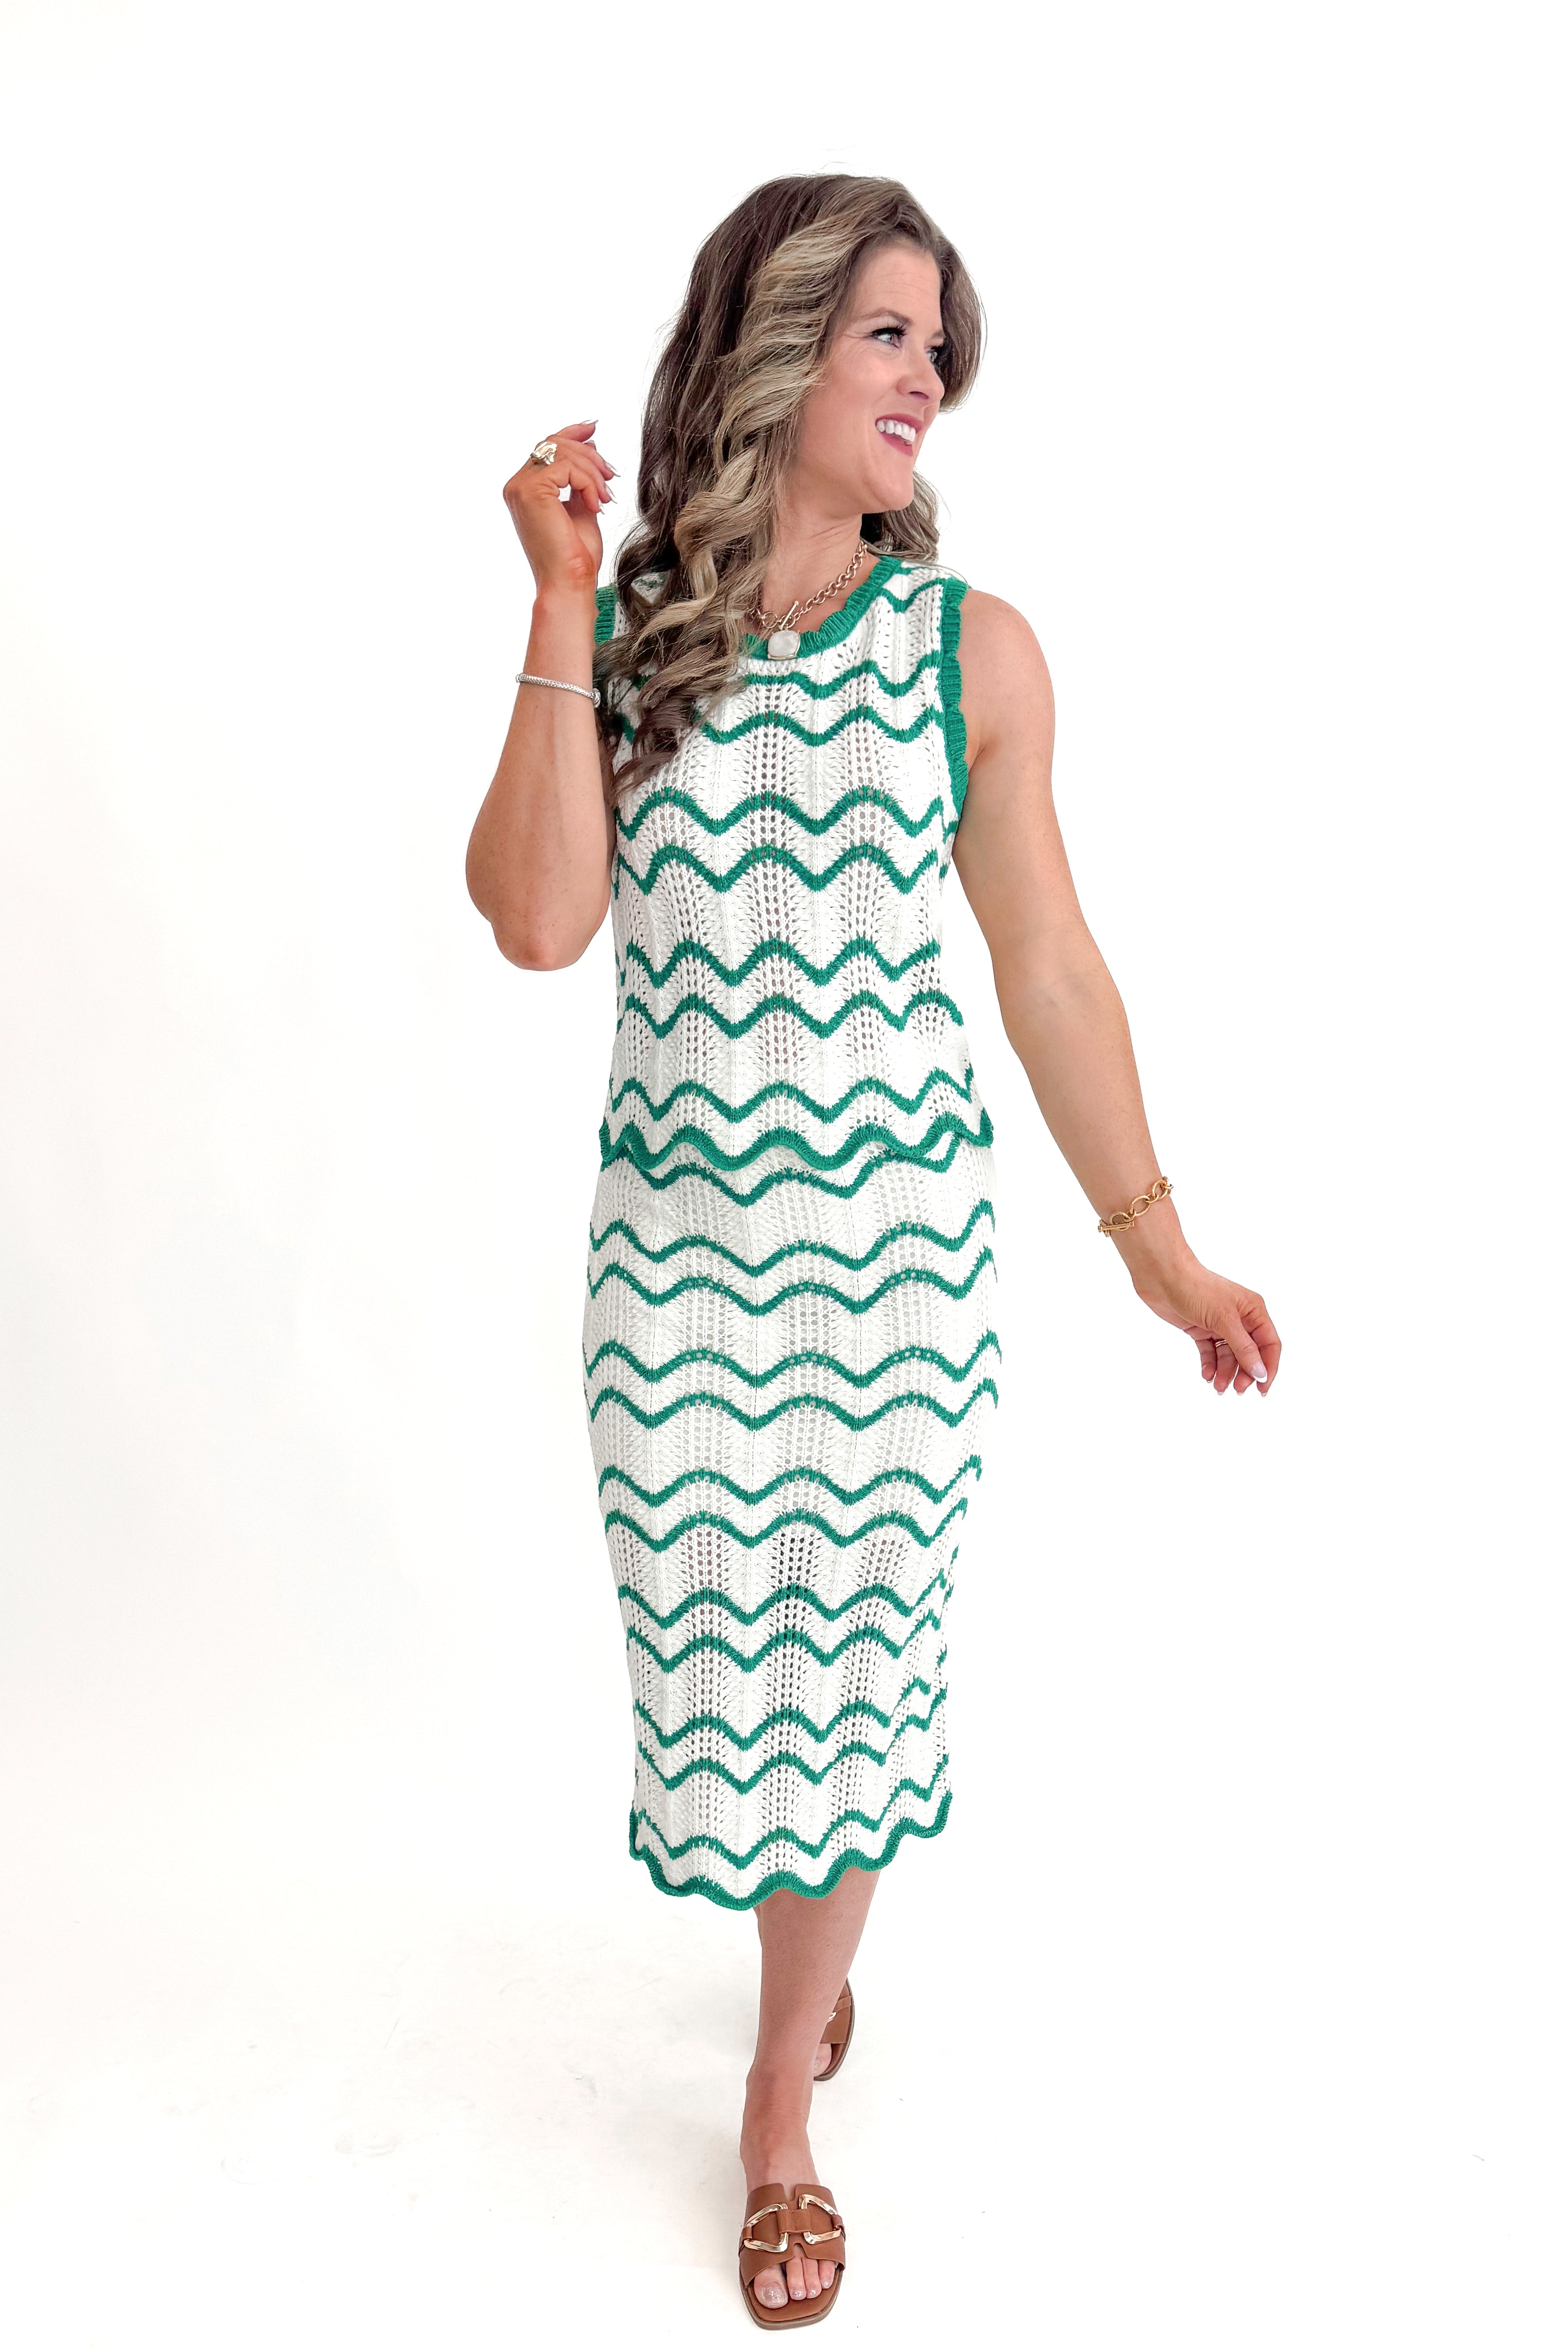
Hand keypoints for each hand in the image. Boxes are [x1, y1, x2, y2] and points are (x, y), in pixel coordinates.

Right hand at [502, 420, 615, 598]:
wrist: (569, 583)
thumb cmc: (575, 557)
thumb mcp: (581, 508)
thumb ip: (581, 479)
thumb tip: (591, 446)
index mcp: (525, 490)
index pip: (546, 448)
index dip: (570, 433)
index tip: (593, 429)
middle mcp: (517, 486)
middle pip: (555, 444)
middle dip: (589, 455)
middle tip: (610, 476)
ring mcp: (520, 487)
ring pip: (563, 453)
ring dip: (593, 471)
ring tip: (605, 497)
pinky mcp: (531, 491)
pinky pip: (567, 468)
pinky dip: (588, 483)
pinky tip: (595, 505)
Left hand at [1120, 1232, 1280, 1396]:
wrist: (1162, 1277)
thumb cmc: (1196, 1289)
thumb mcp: (1224, 1320)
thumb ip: (1243, 1348)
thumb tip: (1261, 1372)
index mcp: (1253, 1311)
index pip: (1269, 1344)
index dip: (1268, 1367)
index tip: (1262, 1389)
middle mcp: (1240, 1318)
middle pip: (1250, 1353)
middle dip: (1245, 1373)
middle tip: (1237, 1390)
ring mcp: (1220, 1325)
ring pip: (1229, 1356)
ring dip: (1226, 1372)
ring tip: (1218, 1386)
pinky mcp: (1201, 1330)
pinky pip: (1211, 1353)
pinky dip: (1210, 1365)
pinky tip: (1207, 1375)